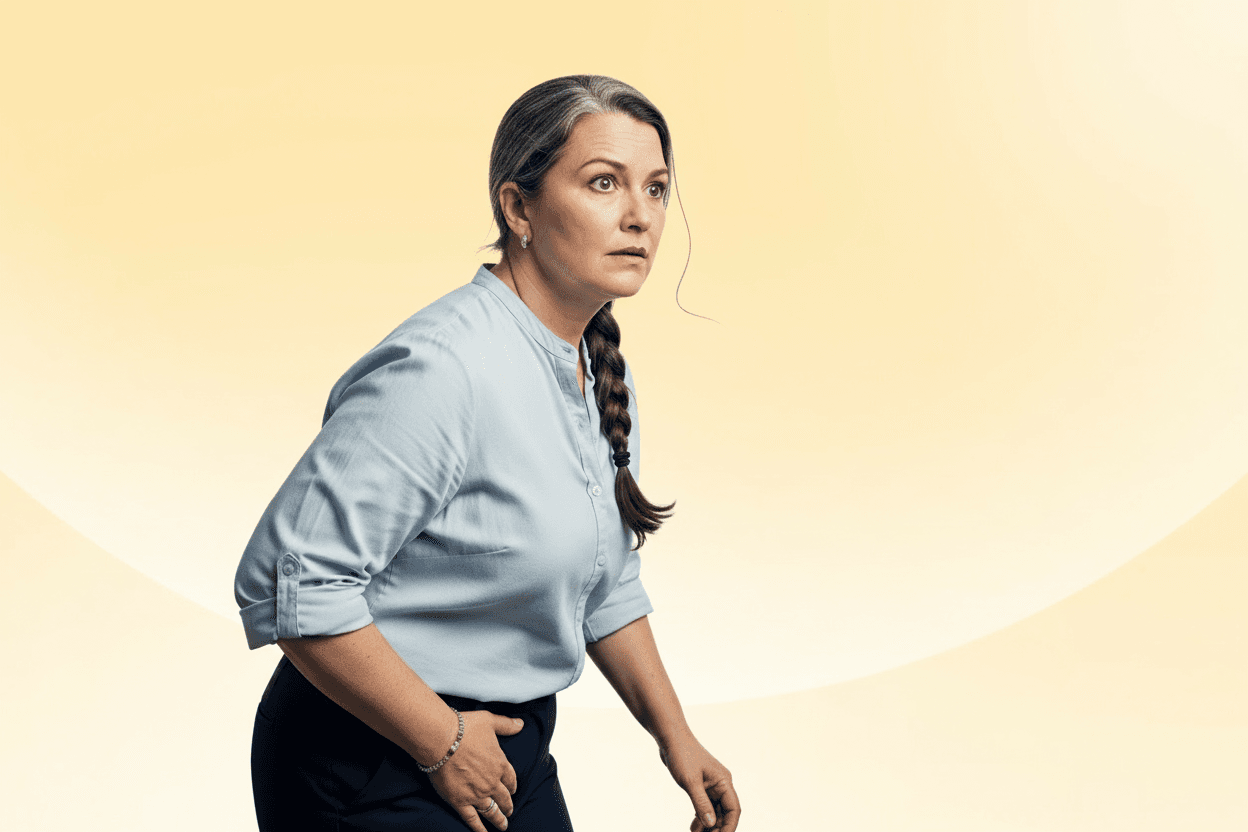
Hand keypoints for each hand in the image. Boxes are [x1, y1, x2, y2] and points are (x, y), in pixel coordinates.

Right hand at [426, 710, 524, 831]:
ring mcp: (477, 794)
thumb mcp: (490, 721)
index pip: (511, 779)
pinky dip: (479, 828)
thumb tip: (520, 723)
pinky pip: (472, 819)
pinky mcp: (460, 802)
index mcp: (500, 763)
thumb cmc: (465, 728)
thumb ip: (506, 724)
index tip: (513, 790)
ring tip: (503, 826)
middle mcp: (491, 782)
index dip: (512, 786)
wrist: (442, 740)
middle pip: (504, 797)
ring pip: (492, 811)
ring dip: (498, 819)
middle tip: (510, 811)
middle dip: (508, 805)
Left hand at [659, 731, 740, 831]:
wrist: (670, 738)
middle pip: (724, 812)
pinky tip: (693, 827)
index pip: (733, 809)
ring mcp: (710, 785)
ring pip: (714, 811)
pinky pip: (705, 805)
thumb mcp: (690, 782)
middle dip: (717, 828)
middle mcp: (720, 784)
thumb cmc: (682, 755)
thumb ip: (701, 804)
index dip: (729, 827)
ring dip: (708, 824)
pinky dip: (700, 817)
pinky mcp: (700, 785)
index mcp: (724, 781)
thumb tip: (711, 824)